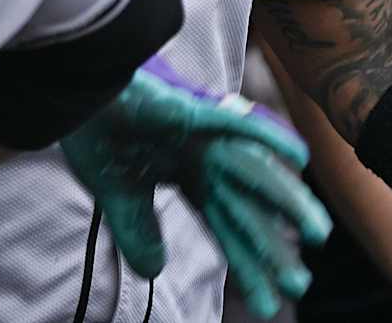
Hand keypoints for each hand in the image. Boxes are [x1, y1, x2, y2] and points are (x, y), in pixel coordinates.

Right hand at [60, 55, 332, 319]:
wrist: (72, 89)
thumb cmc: (96, 130)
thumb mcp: (118, 192)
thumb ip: (137, 228)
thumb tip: (153, 270)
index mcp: (189, 177)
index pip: (225, 228)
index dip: (245, 265)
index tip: (264, 304)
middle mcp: (205, 159)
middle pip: (246, 209)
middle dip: (271, 247)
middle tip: (297, 286)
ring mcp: (202, 134)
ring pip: (253, 173)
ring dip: (287, 201)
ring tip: (318, 234)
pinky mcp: (191, 110)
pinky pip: (234, 123)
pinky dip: (267, 137)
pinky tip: (299, 157)